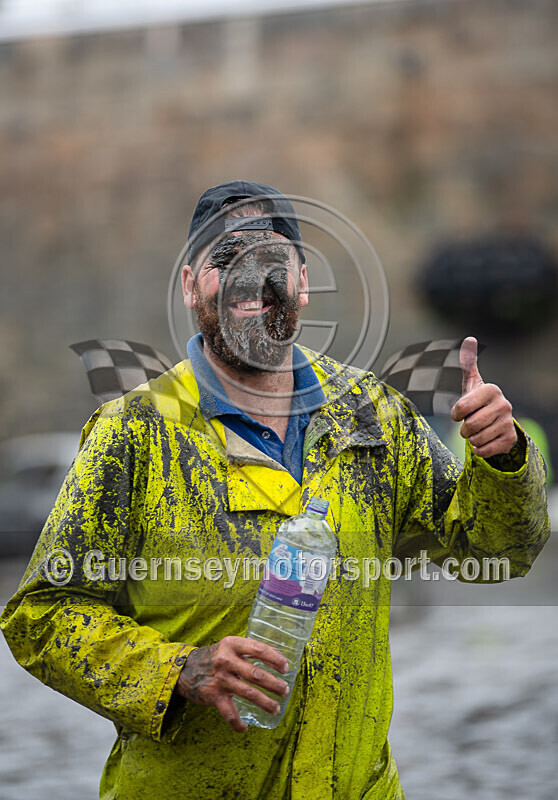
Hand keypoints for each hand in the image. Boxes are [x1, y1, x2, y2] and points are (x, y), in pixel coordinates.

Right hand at [175, 636, 289, 732]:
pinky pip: (229, 713)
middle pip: (256, 674)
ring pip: (248, 694)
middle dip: (274, 684)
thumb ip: (250, 650)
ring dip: (265, 703)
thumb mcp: (231, 646)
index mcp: (232, 644)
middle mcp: (226, 660)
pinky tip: (245, 728)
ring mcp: (220, 679)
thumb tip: (278, 657)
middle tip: (285, 690)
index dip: (275, 659)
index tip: (286, 668)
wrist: (186, 669)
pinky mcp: (214, 696)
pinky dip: (238, 723)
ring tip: (276, 708)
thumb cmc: (216, 656)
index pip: (258, 649)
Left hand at [450, 337, 516, 457]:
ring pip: (476, 438)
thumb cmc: (478, 401)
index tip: (459, 413)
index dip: (456, 413)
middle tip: (468, 425)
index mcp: (491, 390)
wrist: (495, 423)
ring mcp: (509, 423)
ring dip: (471, 439)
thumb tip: (470, 338)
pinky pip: (484, 451)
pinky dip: (478, 450)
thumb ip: (468, 363)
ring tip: (476, 432)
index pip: (463, 407)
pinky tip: (482, 442)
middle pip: (470, 425)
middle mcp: (504, 405)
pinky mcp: (510, 440)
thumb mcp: (471, 383)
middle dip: (463, 428)